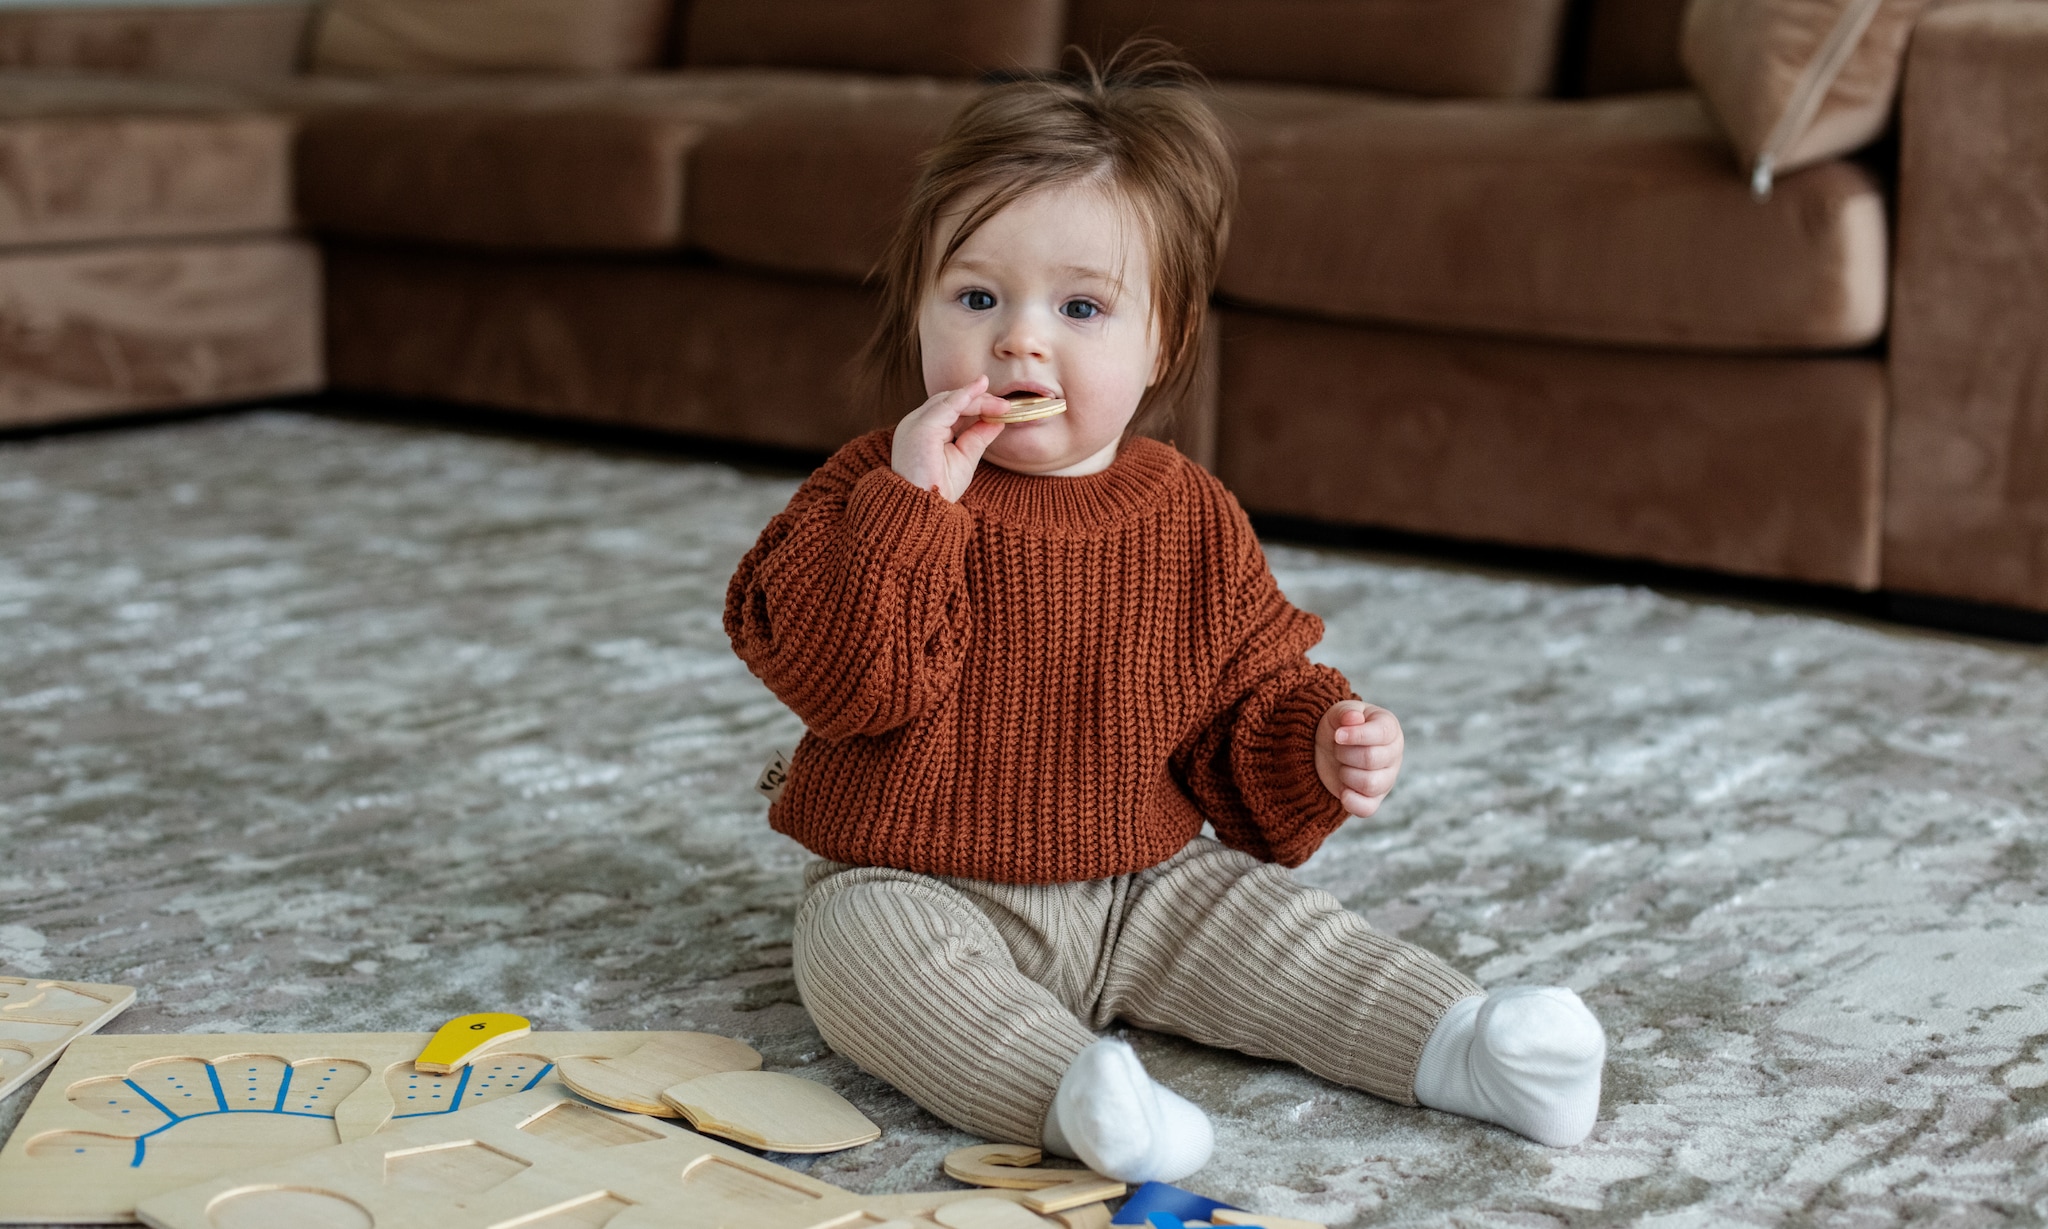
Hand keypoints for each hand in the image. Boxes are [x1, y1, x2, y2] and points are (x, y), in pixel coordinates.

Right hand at [891, 376, 1009, 501]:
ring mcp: (915, 424)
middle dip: (979, 399)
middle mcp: (915, 423)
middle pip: (949, 400)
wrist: (923, 511)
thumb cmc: (939, 490)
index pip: (950, 408)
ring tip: (1001, 404)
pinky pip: (946, 405)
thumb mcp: (965, 458)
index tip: (1001, 409)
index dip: (975, 405)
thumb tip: (998, 421)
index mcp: (923, 431)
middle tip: (1005, 405)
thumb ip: (978, 436)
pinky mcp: (921, 427)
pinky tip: (981, 389)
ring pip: (949, 400)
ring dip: (977, 399)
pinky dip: (965, 395)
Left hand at [1315, 700, 1402, 817]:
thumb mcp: (1338, 713)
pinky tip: (1342, 790)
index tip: (1337, 735)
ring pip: (1369, 784)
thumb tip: (1353, 718)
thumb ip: (1345, 712)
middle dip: (1344, 754)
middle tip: (1337, 748)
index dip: (1356, 735)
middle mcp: (1393, 754)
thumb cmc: (1339, 726)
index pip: (1382, 733)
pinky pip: (1367, 808)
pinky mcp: (1374, 799)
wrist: (1328, 747)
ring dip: (1345, 774)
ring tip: (1341, 765)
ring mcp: (1387, 779)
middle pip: (1371, 759)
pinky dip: (1351, 801)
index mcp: (1389, 728)